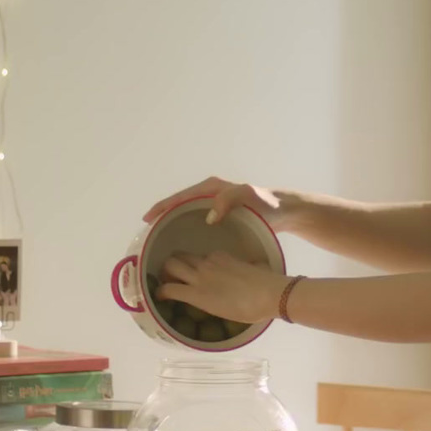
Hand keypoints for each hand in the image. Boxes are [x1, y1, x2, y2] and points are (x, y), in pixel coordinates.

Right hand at [143, 176, 291, 231]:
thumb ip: (229, 200)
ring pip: (185, 213)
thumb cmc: (267, 203)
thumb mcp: (249, 196)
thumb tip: (209, 216)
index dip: (162, 207)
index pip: (180, 197)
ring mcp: (213, 205)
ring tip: (156, 239)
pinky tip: (179, 242)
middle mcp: (208, 194)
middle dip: (161, 215)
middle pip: (178, 204)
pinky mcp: (219, 216)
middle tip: (146, 232)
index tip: (148, 219)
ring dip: (170, 223)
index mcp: (210, 188)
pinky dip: (183, 228)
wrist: (283, 211)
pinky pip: (195, 221)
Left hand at [158, 252, 288, 324]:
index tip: (193, 273)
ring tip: (163, 285)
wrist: (269, 293)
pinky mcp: (195, 294)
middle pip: (179, 257)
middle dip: (171, 266)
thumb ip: (250, 266)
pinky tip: (158, 298)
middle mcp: (207, 262)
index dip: (194, 266)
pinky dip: (161, 293)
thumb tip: (254, 268)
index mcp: (221, 256)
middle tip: (171, 277)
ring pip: (170, 267)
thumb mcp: (257, 267)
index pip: (200, 257)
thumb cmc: (268, 282)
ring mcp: (200, 277)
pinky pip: (170, 289)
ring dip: (164, 276)